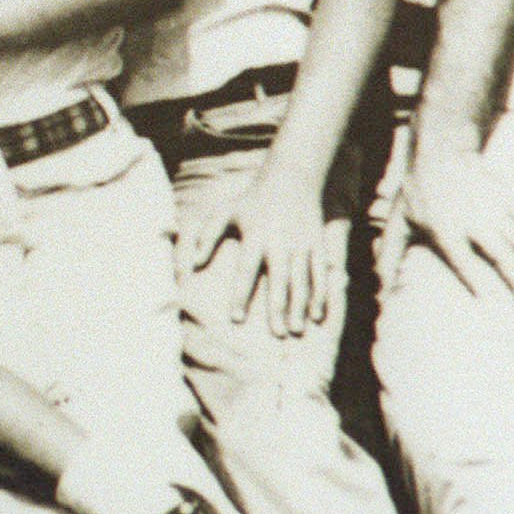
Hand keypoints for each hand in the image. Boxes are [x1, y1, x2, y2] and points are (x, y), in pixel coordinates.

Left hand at [201, 177, 337, 338]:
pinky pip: (320, 273)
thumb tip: (192, 264)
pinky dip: (321, 294)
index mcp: (255, 236)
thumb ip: (207, 237)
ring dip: (300, 306)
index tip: (236, 319)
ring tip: (296, 330)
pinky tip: (316, 315)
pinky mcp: (317, 244)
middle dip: (278, 308)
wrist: (291, 178)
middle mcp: (279, 242)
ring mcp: (301, 244)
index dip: (240, 295)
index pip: (246, 270)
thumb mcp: (225, 212)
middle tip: (277, 335)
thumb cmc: (252, 200)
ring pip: (302, 281)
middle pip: (279, 280)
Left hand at [377, 146, 513, 315]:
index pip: (463, 260)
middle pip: (502, 257)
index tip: (491, 304)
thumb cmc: (417, 192)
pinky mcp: (510, 200)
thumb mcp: (397, 221)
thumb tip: (376, 290)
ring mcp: (495, 209)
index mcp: (444, 228)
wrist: (443, 149)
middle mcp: (473, 220)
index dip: (476, 281)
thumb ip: (389, 255)